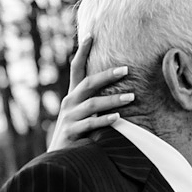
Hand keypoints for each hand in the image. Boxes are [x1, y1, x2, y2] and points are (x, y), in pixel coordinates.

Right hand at [48, 36, 133, 150]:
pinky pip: (90, 124)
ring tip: (132, 98)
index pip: (76, 69)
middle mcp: (70, 103)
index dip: (82, 52)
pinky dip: (104, 120)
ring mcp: (70, 117)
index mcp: (73, 96)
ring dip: (113, 100)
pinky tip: (118, 117)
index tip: (91, 35)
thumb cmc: (78, 133)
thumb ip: (96, 101)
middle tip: (126, 69)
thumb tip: (122, 89)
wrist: (59, 156)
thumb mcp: (85, 113)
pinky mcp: (72, 132)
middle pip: (88, 84)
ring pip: (92, 104)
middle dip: (106, 76)